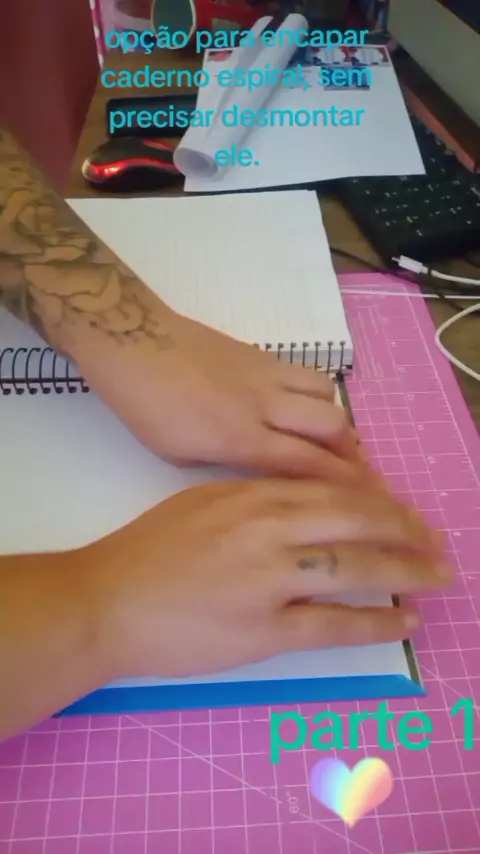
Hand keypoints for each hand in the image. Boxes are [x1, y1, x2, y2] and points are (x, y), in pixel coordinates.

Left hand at [75, 310, 364, 479]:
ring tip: (337, 442)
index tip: (367, 500)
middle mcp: (264, 404)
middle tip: (359, 475)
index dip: (343, 484)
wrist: (134, 340)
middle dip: (353, 454)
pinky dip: (318, 397)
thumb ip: (229, 463)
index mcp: (240, 437)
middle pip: (332, 426)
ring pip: (327, 394)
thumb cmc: (146, 406)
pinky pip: (306, 374)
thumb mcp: (180, 453)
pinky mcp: (262, 354)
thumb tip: (264, 468)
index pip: (308, 464)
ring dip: (338, 420)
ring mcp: (267, 373)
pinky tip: (307, 410)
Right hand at [90, 478, 450, 679]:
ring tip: (438, 575)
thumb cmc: (147, 551)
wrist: (105, 601)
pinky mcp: (264, 631)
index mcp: (252, 494)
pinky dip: (378, 622)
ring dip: (407, 570)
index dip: (381, 501)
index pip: (335, 489)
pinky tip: (406, 620)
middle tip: (436, 541)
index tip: (406, 512)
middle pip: (356, 519)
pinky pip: (335, 624)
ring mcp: (268, 580)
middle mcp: (268, 529)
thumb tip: (305, 505)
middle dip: (406, 530)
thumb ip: (255, 500)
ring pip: (356, 568)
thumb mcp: (202, 502)